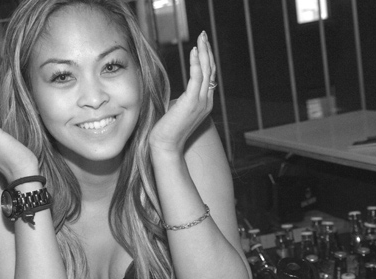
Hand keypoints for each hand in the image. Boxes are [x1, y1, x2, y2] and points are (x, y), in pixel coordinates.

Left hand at [149, 31, 215, 153]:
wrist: (165, 146)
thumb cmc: (166, 131)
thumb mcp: (177, 112)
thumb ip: (181, 102)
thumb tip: (176, 97)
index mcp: (204, 103)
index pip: (208, 77)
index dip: (206, 60)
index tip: (201, 47)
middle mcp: (206, 101)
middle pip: (210, 71)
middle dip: (207, 51)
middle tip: (204, 36)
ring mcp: (201, 102)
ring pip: (206, 71)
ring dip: (204, 52)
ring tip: (201, 38)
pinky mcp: (192, 102)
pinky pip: (197, 77)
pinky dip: (196, 63)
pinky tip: (194, 51)